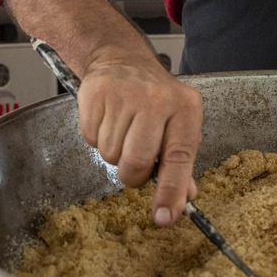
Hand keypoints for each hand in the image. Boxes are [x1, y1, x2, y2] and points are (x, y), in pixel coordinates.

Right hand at [76, 52, 202, 225]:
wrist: (122, 58)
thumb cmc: (154, 98)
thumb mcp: (177, 122)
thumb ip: (180, 162)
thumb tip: (183, 200)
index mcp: (185, 108)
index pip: (179, 158)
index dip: (170, 192)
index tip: (164, 218)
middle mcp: (157, 99)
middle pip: (137, 162)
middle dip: (132, 173)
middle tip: (133, 159)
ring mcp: (125, 94)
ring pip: (111, 154)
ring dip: (113, 152)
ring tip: (121, 128)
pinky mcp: (97, 93)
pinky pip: (90, 139)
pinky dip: (95, 136)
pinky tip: (106, 118)